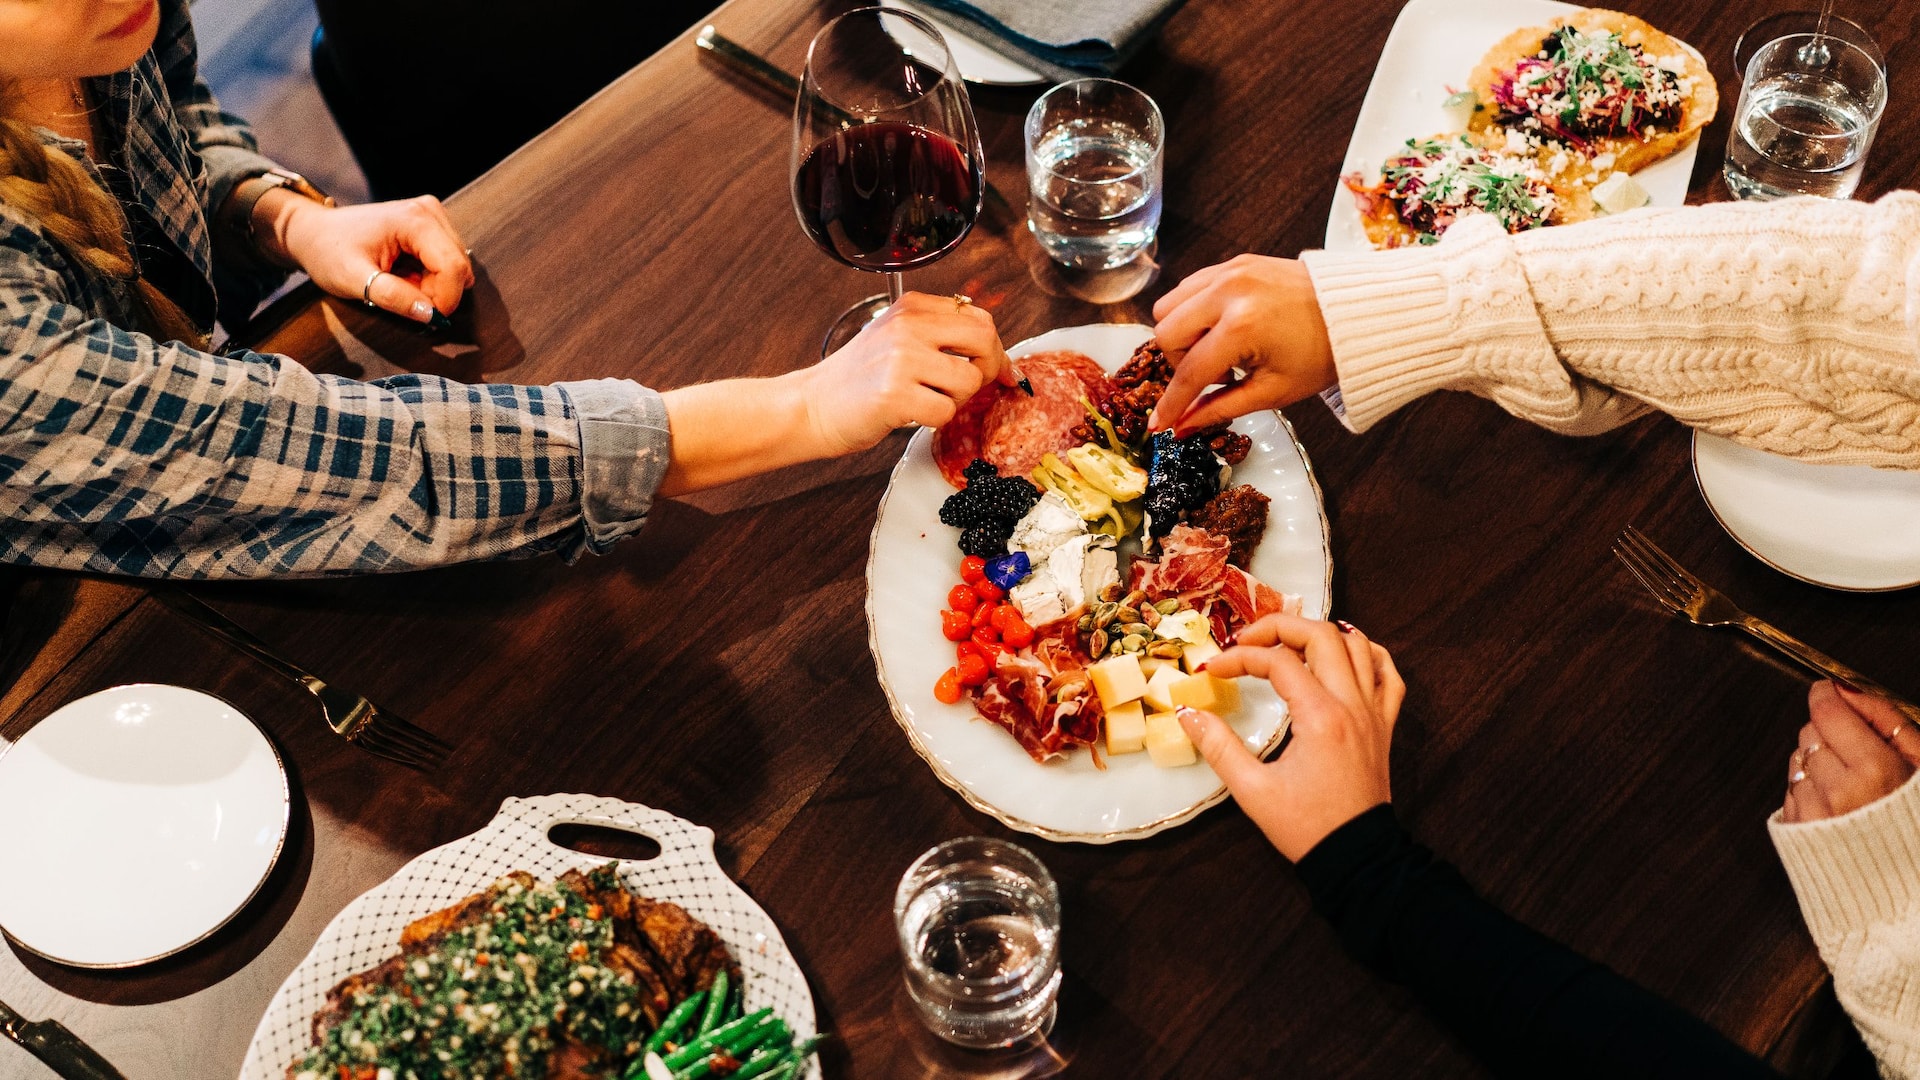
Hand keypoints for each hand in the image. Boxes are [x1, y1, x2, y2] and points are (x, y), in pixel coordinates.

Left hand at [274, 194, 474, 323]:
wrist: (313, 233)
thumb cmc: (328, 251)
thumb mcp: (354, 280)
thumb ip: (393, 297)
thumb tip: (431, 315)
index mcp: (415, 219)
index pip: (454, 267)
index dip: (444, 300)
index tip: (421, 317)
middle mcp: (430, 212)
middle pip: (458, 268)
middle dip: (437, 294)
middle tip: (402, 298)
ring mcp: (433, 217)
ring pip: (456, 268)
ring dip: (433, 288)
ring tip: (399, 284)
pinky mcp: (432, 226)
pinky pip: (448, 263)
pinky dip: (431, 279)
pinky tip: (406, 276)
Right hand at [798, 292, 1012, 455]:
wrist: (812, 405)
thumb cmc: (858, 379)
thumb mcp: (897, 338)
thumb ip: (942, 338)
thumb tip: (1001, 361)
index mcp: (912, 307)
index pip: (978, 318)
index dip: (993, 349)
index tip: (993, 370)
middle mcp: (908, 327)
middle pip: (984, 340)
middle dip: (987, 369)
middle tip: (966, 387)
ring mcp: (901, 359)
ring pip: (968, 381)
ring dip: (955, 400)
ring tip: (926, 399)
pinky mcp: (895, 395)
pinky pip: (945, 412)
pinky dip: (934, 420)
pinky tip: (911, 414)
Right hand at [1147, 255, 1335, 434]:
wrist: (1356, 312)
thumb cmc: (1322, 354)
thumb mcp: (1272, 391)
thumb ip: (1219, 408)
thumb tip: (1182, 427)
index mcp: (1242, 326)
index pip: (1189, 371)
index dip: (1172, 403)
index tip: (1159, 424)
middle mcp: (1229, 291)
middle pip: (1166, 332)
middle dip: (1180, 363)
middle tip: (1216, 376)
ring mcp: (1230, 271)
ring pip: (1170, 305)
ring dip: (1182, 335)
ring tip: (1221, 351)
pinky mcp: (1234, 262)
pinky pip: (1190, 287)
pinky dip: (1194, 312)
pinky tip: (1223, 329)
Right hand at [1178, 614, 1404, 860]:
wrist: (1356, 858)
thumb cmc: (1306, 827)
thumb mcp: (1253, 791)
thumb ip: (1218, 747)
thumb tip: (1187, 713)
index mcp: (1320, 717)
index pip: (1277, 661)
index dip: (1239, 658)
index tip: (1212, 671)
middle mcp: (1352, 705)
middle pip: (1321, 635)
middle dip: (1278, 627)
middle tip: (1246, 642)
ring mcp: (1374, 713)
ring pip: (1358, 646)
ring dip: (1320, 634)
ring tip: (1287, 643)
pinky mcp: (1384, 726)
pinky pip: (1389, 675)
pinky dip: (1368, 655)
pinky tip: (1343, 657)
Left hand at [1780, 681, 1919, 822]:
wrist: (1905, 882)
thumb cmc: (1917, 819)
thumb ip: (1885, 719)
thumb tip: (1847, 689)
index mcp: (1874, 772)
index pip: (1827, 712)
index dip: (1826, 695)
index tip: (1830, 691)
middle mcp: (1836, 792)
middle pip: (1810, 732)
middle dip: (1829, 733)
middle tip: (1858, 753)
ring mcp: (1812, 812)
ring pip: (1798, 759)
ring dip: (1818, 763)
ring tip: (1852, 784)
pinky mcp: (1796, 828)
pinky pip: (1791, 788)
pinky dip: (1810, 788)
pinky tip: (1839, 804)